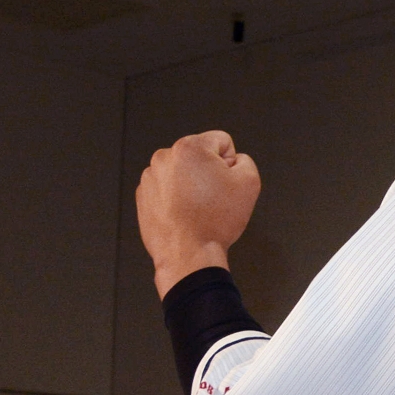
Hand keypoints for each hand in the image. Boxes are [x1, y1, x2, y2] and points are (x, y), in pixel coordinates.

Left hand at [137, 131, 260, 298]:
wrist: (188, 252)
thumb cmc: (215, 221)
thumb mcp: (250, 183)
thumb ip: (246, 161)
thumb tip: (235, 161)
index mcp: (190, 148)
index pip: (222, 141)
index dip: (231, 162)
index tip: (227, 182)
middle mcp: (165, 158)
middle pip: (200, 156)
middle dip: (209, 172)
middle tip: (215, 198)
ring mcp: (151, 177)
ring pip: (183, 173)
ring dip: (193, 185)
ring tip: (200, 208)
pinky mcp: (144, 195)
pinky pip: (168, 189)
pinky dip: (178, 198)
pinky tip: (186, 214)